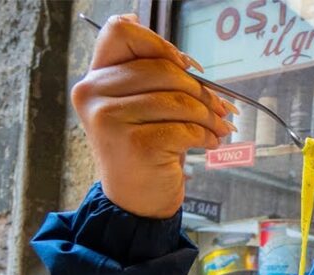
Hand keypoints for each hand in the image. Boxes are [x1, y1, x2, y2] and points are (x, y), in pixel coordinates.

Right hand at [71, 14, 235, 217]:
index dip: (158, 44)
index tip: (184, 66)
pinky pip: (185, 128)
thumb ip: (149, 75)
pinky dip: (205, 135)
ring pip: (178, 99)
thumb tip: (171, 48)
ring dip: (208, 114)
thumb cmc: (144, 149)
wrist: (135, 201)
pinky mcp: (135, 144)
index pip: (121, 33)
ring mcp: (111, 120)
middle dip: (199, 89)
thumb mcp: (138, 107)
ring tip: (218, 127)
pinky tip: (209, 143)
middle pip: (161, 68)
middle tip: (219, 107)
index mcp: (94, 79)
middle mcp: (94, 95)